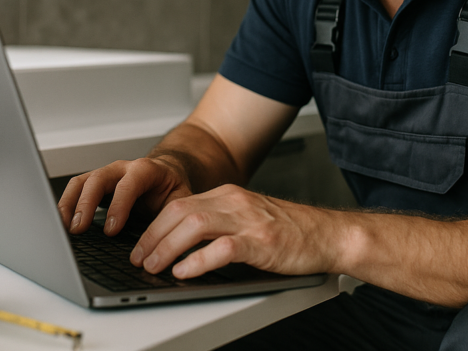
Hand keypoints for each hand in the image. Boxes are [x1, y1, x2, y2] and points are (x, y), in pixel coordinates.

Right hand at [58, 156, 192, 235]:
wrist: (166, 173)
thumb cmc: (172, 188)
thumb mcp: (181, 200)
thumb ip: (173, 217)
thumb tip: (167, 244)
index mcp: (146, 170)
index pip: (129, 184)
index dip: (118, 206)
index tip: (111, 230)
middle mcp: (122, 168)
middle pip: (98, 179)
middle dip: (86, 204)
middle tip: (79, 228)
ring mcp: (106, 174)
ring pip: (82, 182)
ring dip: (70, 204)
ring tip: (64, 228)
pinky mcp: (94, 183)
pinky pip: (76, 189)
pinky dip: (66, 205)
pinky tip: (62, 223)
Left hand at [130, 184, 340, 278]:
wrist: (328, 235)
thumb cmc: (290, 232)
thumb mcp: (248, 219)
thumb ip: (219, 224)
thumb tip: (181, 244)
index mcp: (228, 195)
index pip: (179, 204)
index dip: (154, 226)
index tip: (140, 245)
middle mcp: (234, 202)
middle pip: (179, 211)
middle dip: (152, 236)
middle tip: (138, 258)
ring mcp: (248, 221)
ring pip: (193, 225)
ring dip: (167, 247)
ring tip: (154, 266)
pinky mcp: (261, 242)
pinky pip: (221, 248)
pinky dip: (197, 261)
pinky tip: (184, 272)